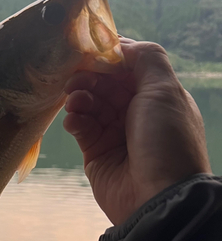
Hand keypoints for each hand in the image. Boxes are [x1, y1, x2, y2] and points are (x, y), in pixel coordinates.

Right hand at [64, 39, 210, 225]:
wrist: (156, 196)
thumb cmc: (166, 140)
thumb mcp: (166, 90)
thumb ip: (146, 59)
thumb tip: (123, 44)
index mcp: (157, 96)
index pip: (129, 68)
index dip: (110, 58)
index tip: (89, 51)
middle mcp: (136, 113)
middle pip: (106, 85)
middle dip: (90, 78)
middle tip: (74, 78)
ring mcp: (115, 134)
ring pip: (91, 105)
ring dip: (80, 98)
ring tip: (73, 100)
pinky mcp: (96, 152)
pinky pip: (82, 128)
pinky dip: (76, 120)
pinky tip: (74, 120)